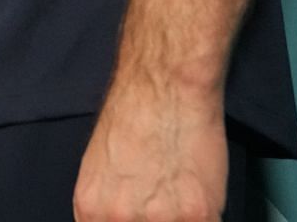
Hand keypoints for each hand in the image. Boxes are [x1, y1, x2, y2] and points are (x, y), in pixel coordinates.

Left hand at [73, 83, 226, 221]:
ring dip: (179, 220)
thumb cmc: (132, 120)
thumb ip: (107, 212)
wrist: (164, 87)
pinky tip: (198, 200)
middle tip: (161, 207)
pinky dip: (205, 219)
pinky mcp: (197, 216)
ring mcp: (159, 220)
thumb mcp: (99, 173)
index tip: (142, 219)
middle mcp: (119, 219)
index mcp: (90, 210)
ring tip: (178, 199)